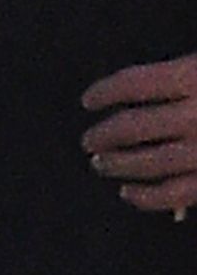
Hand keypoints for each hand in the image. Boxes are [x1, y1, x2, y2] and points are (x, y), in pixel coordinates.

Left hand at [82, 55, 196, 215]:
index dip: (105, 91)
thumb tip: (135, 93)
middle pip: (133, 126)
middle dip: (104, 135)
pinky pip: (175, 194)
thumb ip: (180, 80)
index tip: (89, 100)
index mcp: (194, 77)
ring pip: (148, 163)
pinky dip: (148, 197)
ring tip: (100, 164)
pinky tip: (129, 193)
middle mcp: (196, 116)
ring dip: (117, 165)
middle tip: (88, 141)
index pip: (134, 83)